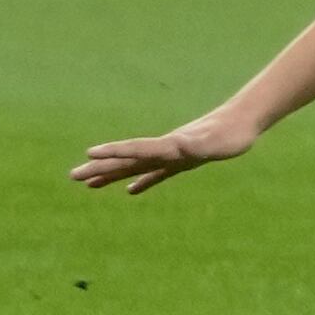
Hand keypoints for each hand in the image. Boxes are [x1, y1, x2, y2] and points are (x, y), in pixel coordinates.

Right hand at [72, 103, 258, 192]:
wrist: (242, 123)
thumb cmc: (230, 134)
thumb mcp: (213, 142)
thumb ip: (196, 144)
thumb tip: (179, 146)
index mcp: (167, 146)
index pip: (134, 150)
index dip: (112, 153)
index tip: (88, 155)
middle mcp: (163, 150)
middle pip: (126, 160)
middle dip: (100, 168)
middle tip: (73, 176)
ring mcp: (170, 156)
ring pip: (135, 168)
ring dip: (112, 176)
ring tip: (90, 185)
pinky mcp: (181, 162)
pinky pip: (155, 175)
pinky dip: (141, 182)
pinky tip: (131, 191)